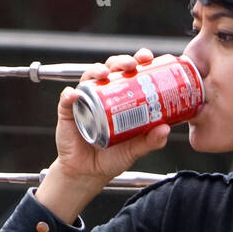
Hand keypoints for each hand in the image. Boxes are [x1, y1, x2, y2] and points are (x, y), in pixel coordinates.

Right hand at [54, 46, 170, 188]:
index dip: (138, 61)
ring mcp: (85, 101)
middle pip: (111, 69)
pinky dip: (69, 95)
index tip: (148, 58)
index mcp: (121, 98)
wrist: (88, 174)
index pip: (130, 73)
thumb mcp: (134, 150)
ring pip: (89, 78)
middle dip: (121, 61)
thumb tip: (165, 129)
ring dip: (96, 71)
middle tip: (131, 65)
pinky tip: (75, 95)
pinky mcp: (68, 112)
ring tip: (104, 74)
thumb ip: (150, 141)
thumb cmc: (112, 158)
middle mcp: (103, 95)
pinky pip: (67, 99)